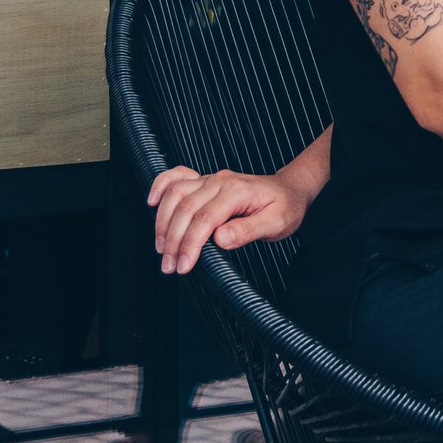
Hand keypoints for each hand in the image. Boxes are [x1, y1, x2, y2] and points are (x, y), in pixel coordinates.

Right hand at [147, 166, 310, 274]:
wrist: (290, 190)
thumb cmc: (284, 207)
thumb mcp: (276, 223)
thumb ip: (248, 230)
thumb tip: (220, 239)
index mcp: (238, 191)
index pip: (206, 219)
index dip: (190, 244)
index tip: (183, 266)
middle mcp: (220, 181)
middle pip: (186, 209)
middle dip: (173, 240)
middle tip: (170, 266)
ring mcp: (210, 179)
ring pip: (176, 195)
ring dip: (163, 222)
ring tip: (162, 249)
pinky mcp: (204, 180)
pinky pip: (177, 177)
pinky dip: (161, 186)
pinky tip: (152, 202)